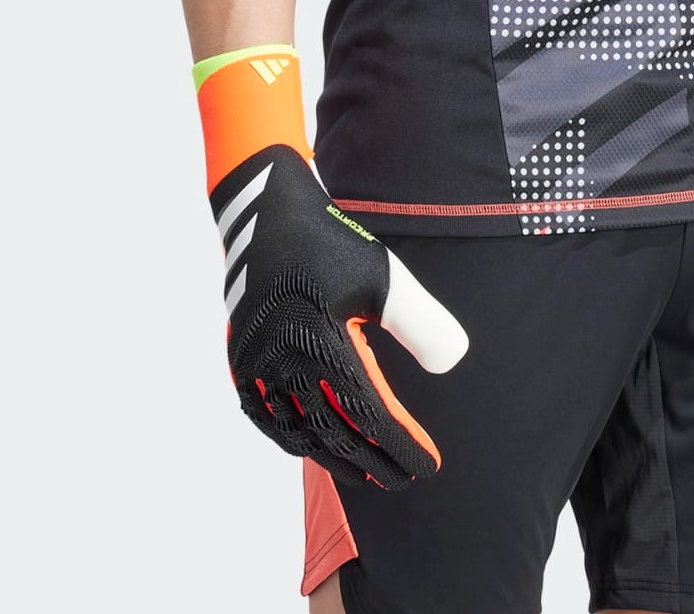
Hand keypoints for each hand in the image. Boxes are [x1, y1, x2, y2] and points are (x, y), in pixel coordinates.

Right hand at [196, 46, 468, 482]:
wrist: (266, 214)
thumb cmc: (330, 243)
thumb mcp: (385, 276)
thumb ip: (421, 320)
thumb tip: (453, 362)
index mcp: (320, 344)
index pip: (367, 414)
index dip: (399, 444)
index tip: (428, 464)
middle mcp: (283, 364)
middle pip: (333, 432)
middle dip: (371, 461)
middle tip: (402, 478)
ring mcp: (256, 367)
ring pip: (297, 431)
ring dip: (332, 457)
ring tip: (363, 473)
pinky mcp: (241, 362)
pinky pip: (267, 416)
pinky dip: (293, 438)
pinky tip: (313, 444)